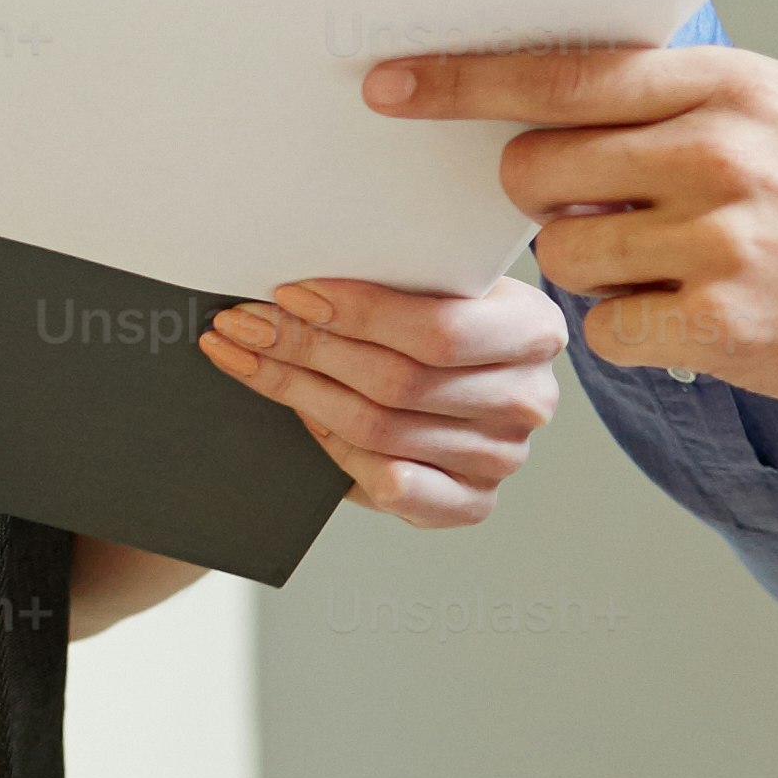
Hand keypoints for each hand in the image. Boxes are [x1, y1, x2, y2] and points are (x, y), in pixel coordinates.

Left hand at [200, 276, 567, 526]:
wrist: (468, 374)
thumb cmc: (441, 315)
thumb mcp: (440, 281)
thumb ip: (398, 276)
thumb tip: (299, 281)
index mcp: (533, 331)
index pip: (439, 330)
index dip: (358, 313)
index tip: (290, 294)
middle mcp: (526, 400)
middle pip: (396, 382)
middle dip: (306, 349)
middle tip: (243, 324)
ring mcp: (501, 458)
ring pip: (378, 430)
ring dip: (298, 392)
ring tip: (247, 358)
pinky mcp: (470, 502)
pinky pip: (391, 484)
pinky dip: (334, 448)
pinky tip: (300, 414)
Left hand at [372, 43, 777, 432]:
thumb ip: (698, 94)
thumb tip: (591, 86)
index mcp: (730, 88)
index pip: (563, 74)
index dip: (463, 82)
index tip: (392, 85)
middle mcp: (715, 156)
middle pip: (539, 169)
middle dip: (548, 194)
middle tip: (604, 209)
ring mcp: (716, 245)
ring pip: (566, 255)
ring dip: (598, 269)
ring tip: (679, 269)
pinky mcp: (718, 330)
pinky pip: (607, 330)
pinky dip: (633, 333)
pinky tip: (693, 323)